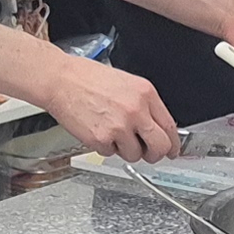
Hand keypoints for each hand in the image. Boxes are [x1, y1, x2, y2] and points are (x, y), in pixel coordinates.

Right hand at [39, 54, 183, 160]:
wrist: (60, 80)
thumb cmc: (87, 78)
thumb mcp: (126, 83)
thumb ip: (143, 105)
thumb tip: (155, 127)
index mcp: (145, 93)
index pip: (169, 126)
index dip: (173, 143)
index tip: (172, 150)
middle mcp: (136, 110)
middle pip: (160, 146)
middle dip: (156, 155)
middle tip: (148, 154)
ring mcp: (119, 126)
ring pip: (135, 155)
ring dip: (126, 150)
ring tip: (113, 134)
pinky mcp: (101, 139)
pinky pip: (111, 154)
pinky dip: (105, 147)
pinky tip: (98, 130)